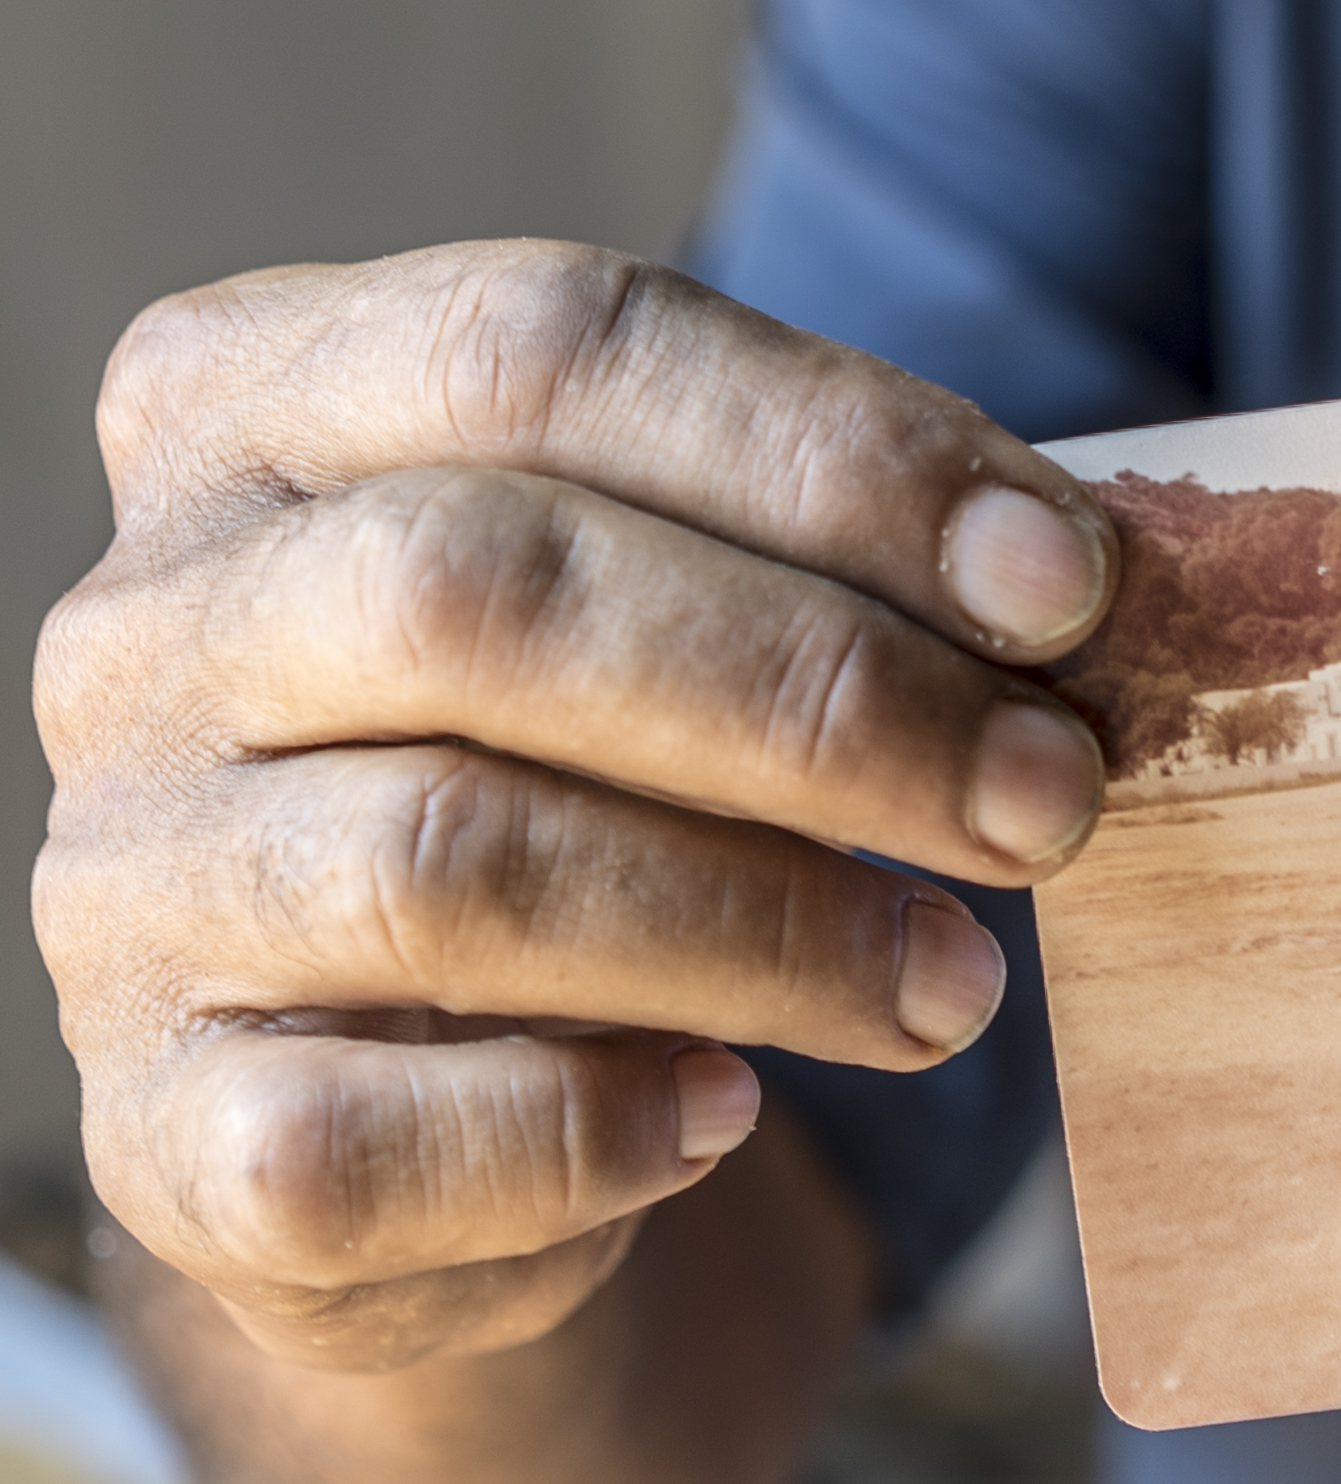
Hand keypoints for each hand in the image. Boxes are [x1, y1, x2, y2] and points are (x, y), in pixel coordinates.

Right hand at [33, 245, 1116, 1378]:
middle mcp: (146, 623)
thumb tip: (1073, 594)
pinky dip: (587, 1129)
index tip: (1068, 585)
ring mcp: (124, 879)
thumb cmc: (596, 767)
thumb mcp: (685, 601)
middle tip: (1053, 796)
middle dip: (829, 695)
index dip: (837, 455)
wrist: (421, 1083)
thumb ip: (829, 558)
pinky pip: (365, 1139)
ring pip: (448, 860)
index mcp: (258, 402)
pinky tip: (728, 1115)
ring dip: (768, 925)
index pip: (550, 344)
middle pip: (487, 589)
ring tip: (962, 980)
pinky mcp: (154, 1131)